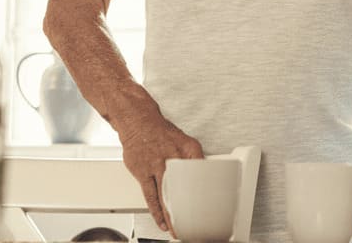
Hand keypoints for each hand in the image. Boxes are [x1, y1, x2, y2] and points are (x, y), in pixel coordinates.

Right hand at [117, 112, 204, 233]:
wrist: (138, 121)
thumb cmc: (162, 133)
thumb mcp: (185, 141)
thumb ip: (195, 158)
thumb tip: (206, 174)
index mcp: (189, 148)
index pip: (204, 171)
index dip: (209, 190)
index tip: (213, 205)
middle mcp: (173, 156)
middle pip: (185, 188)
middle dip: (190, 209)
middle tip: (195, 225)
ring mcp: (157, 165)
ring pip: (166, 196)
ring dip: (172, 216)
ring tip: (178, 230)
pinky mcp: (142, 172)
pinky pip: (150, 196)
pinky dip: (156, 211)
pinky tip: (161, 222)